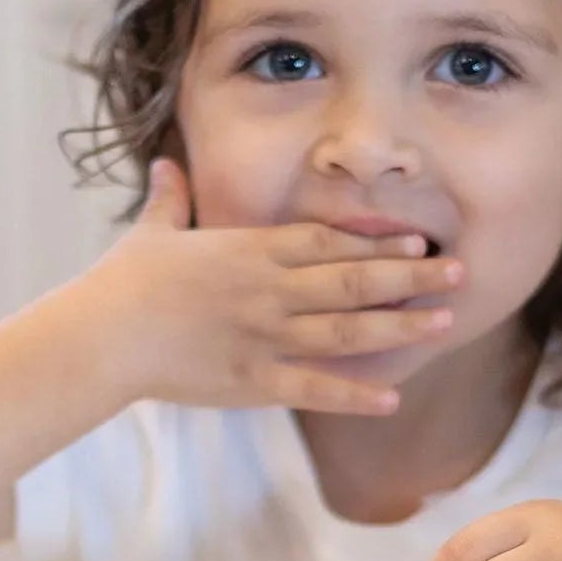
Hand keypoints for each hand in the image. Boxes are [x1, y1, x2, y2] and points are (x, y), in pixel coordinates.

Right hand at [82, 157, 463, 416]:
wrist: (102, 336)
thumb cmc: (122, 283)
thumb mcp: (152, 232)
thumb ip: (171, 198)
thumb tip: (165, 163)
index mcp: (252, 250)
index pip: (328, 241)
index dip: (377, 240)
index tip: (418, 238)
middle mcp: (270, 290)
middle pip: (354, 279)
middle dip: (410, 276)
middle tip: (458, 272)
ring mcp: (266, 336)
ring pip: (348, 330)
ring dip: (399, 324)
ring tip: (442, 321)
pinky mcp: (254, 380)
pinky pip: (316, 388)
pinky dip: (355, 394)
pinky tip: (393, 397)